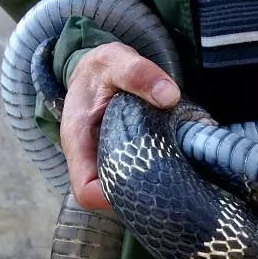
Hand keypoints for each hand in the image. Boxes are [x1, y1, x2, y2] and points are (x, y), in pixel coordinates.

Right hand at [61, 42, 180, 209]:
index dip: (110, 197)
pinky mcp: (124, 160)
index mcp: (78, 141)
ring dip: (150, 189)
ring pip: (125, 192)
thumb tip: (168, 96)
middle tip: (172, 184)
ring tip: (179, 179)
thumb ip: (138, 73)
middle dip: (139, 197)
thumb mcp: (115, 60)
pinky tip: (178, 171)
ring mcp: (107, 162)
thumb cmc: (103, 68)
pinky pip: (138, 180)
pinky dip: (156, 178)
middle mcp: (90, 159)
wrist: (100, 69)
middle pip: (109, 198)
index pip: (85, 190)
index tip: (144, 185)